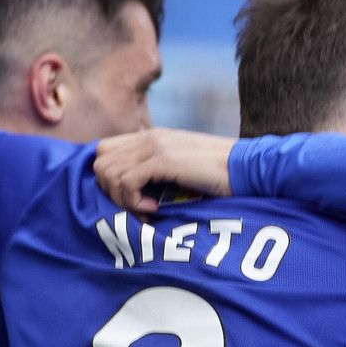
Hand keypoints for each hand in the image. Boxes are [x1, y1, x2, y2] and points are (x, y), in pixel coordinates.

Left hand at [93, 128, 235, 213]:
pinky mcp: (164, 160)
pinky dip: (134, 201)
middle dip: (109, 191)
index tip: (128, 198)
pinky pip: (127, 182)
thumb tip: (132, 192)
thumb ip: (156, 171)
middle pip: (100, 162)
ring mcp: (155, 146)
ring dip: (122, 199)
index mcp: (151, 137)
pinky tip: (155, 208)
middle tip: (134, 207)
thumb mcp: (180, 169)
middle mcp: (149, 137)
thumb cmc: (217, 176)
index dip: (108, 178)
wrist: (246, 169)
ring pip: (109, 173)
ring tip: (146, 209)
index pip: (104, 151)